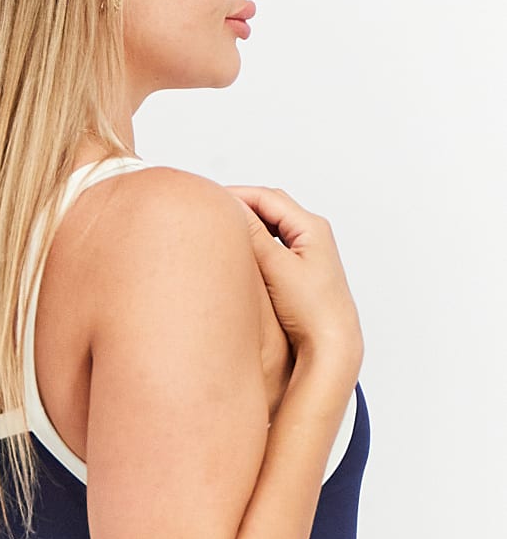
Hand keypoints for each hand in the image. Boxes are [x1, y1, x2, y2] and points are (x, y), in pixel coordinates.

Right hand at [225, 185, 363, 375]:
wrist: (332, 345)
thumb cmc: (313, 310)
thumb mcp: (277, 268)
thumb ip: (254, 234)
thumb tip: (231, 205)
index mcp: (312, 227)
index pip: (266, 197)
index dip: (235, 194)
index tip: (207, 199)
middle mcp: (313, 233)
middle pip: (270, 205)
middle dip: (240, 203)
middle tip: (209, 208)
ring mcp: (308, 250)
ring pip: (271, 223)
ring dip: (247, 221)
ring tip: (220, 227)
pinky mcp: (301, 268)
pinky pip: (273, 242)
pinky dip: (254, 239)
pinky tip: (238, 250)